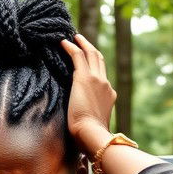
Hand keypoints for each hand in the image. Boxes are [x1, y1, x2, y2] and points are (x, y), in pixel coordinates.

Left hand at [60, 33, 116, 154]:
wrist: (93, 135)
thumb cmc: (92, 136)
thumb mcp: (95, 124)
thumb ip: (92, 118)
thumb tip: (84, 126)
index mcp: (110, 96)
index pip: (102, 77)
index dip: (95, 67)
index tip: (87, 61)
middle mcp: (105, 84)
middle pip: (100, 60)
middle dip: (91, 49)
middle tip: (81, 40)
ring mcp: (97, 80)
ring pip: (91, 54)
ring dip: (82, 43)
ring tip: (73, 37)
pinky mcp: (84, 78)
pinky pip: (77, 56)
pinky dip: (71, 47)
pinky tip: (62, 42)